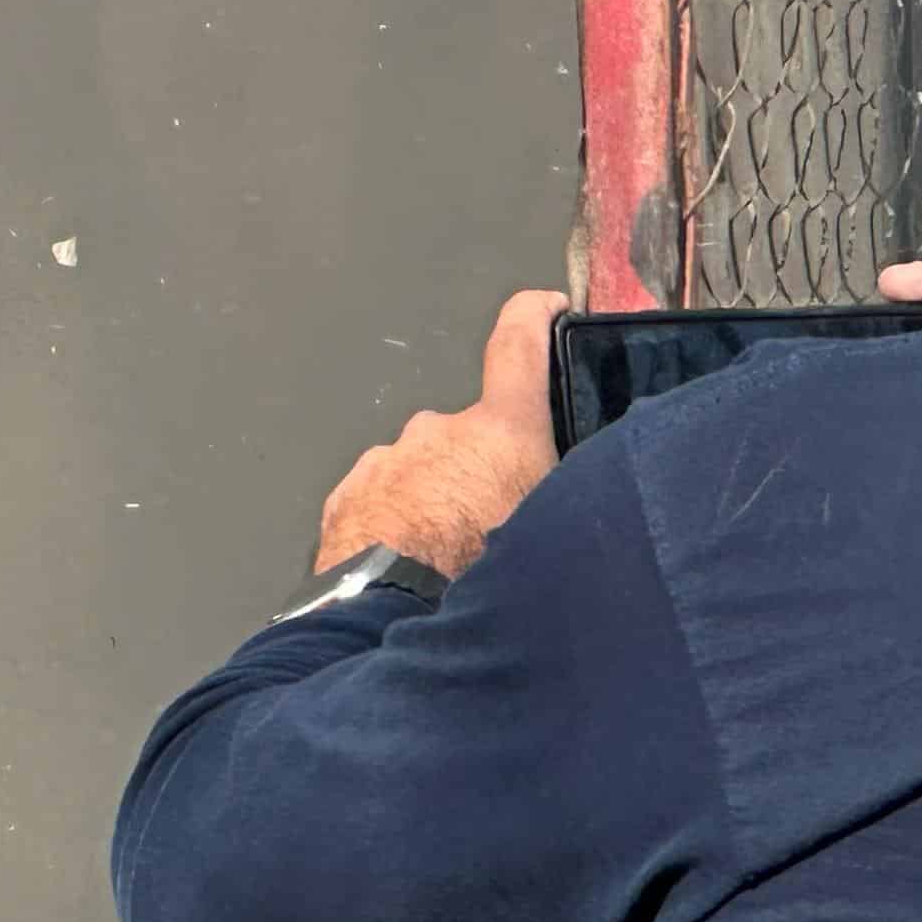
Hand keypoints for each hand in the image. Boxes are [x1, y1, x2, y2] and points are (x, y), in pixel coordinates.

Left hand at [311, 288, 564, 579]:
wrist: (385, 615)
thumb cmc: (479, 575)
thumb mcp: (550, 530)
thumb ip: (563, 493)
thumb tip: (574, 493)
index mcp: (500, 431)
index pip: (519, 345)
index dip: (534, 317)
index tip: (546, 306)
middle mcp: (439, 430)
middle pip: (469, 435)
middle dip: (478, 468)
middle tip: (487, 522)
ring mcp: (385, 460)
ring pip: (420, 469)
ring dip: (432, 499)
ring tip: (441, 555)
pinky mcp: (346, 494)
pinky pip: (380, 498)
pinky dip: (393, 520)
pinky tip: (403, 562)